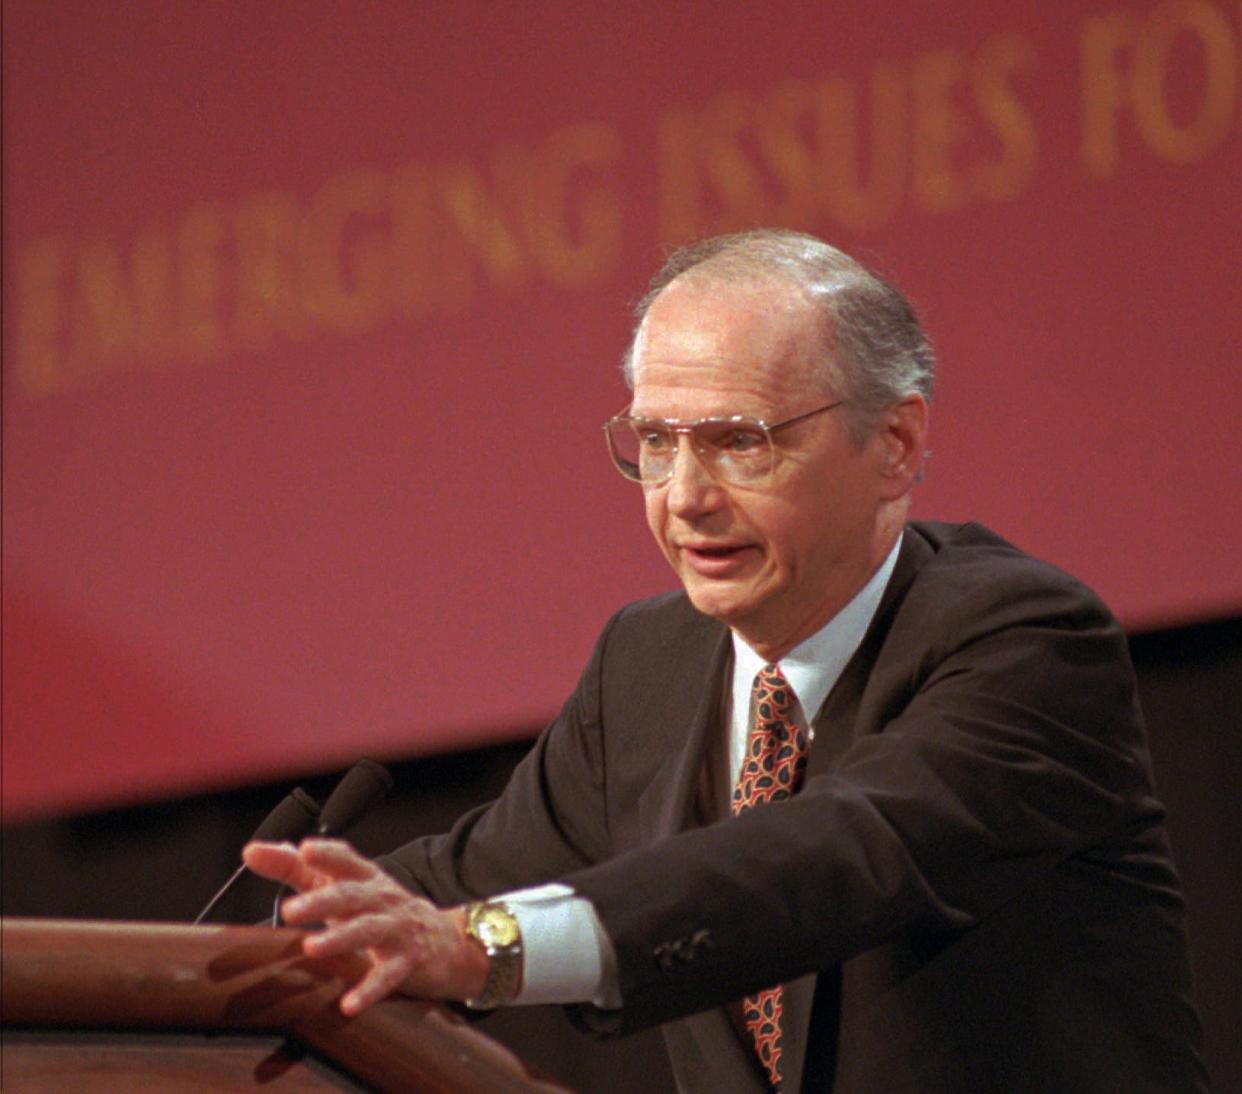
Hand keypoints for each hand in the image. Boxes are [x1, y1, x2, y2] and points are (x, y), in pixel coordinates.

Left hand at [242, 837, 487, 1015]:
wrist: (446, 941)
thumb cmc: (381, 911)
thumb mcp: (344, 887)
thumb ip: (296, 870)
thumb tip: (252, 852)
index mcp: (366, 878)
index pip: (346, 859)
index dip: (327, 854)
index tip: (302, 851)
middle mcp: (382, 898)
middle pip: (353, 895)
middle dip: (323, 900)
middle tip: (290, 910)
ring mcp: (397, 929)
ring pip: (369, 929)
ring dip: (342, 937)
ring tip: (312, 947)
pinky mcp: (408, 961)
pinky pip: (388, 975)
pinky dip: (369, 989)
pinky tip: (349, 1004)